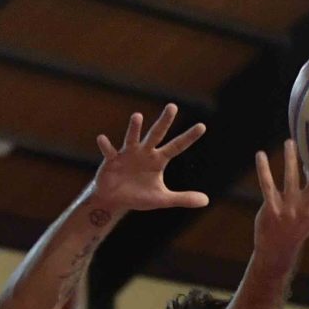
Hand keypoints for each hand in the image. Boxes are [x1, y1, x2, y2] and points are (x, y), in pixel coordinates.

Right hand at [90, 104, 208, 212]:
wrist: (114, 200)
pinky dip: (106, 145)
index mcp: (158, 160)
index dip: (189, 138)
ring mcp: (127, 154)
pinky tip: (103, 139)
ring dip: (134, 128)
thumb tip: (206, 201)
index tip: (202, 126)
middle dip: (164, 121)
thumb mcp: (162, 199)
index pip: (177, 146)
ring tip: (138, 116)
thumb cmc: (139, 196)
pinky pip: (109, 151)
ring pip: (132, 138)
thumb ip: (183, 198)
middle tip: (173, 106)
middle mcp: (144, 152)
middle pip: (156, 134)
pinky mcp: (111, 160)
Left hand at [253, 140, 308, 267]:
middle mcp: (307, 209)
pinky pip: (267, 186)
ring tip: (290, 141)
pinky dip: (263, 170)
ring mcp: (289, 209)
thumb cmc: (303, 227)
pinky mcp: (271, 208)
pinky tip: (261, 154)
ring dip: (291, 159)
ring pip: (291, 180)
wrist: (277, 248)